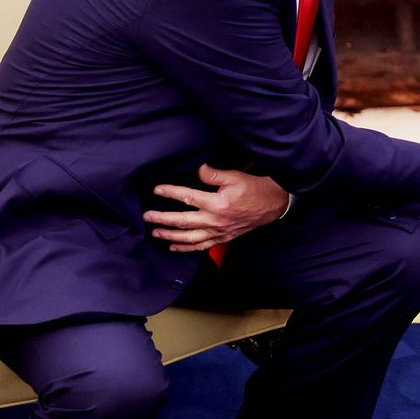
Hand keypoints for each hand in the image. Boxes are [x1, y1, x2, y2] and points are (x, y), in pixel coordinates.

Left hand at [143, 164, 289, 251]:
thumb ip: (215, 174)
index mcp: (217, 203)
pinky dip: (186, 248)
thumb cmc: (254, 189)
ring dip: (170, 235)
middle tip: (147, 216)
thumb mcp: (236, 176)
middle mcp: (215, 220)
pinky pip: (201, 246)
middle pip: (183, 221)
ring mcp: (218, 232)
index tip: (157, 190)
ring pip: (189, 237)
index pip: (188, 198)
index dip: (170, 193)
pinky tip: (174, 247)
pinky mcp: (223, 238)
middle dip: (162, 218)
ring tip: (155, 232)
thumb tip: (199, 170)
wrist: (272, 204)